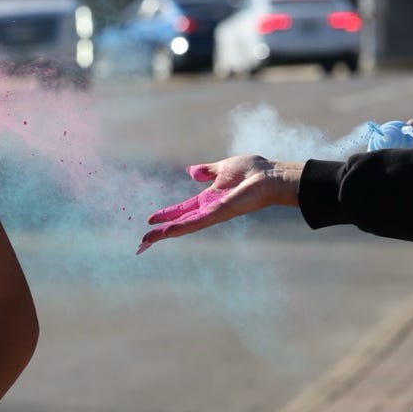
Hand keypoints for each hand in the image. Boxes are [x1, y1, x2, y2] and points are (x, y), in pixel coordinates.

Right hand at [137, 154, 301, 253]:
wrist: (270, 176)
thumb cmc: (253, 171)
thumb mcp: (223, 167)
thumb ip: (207, 171)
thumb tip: (191, 171)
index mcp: (207, 199)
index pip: (181, 211)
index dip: (165, 216)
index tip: (149, 221)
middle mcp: (207, 210)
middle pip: (178, 224)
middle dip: (159, 233)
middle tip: (141, 244)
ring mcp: (212, 214)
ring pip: (183, 227)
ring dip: (164, 235)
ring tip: (146, 242)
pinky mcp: (218, 214)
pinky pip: (195, 223)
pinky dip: (179, 228)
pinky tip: (166, 232)